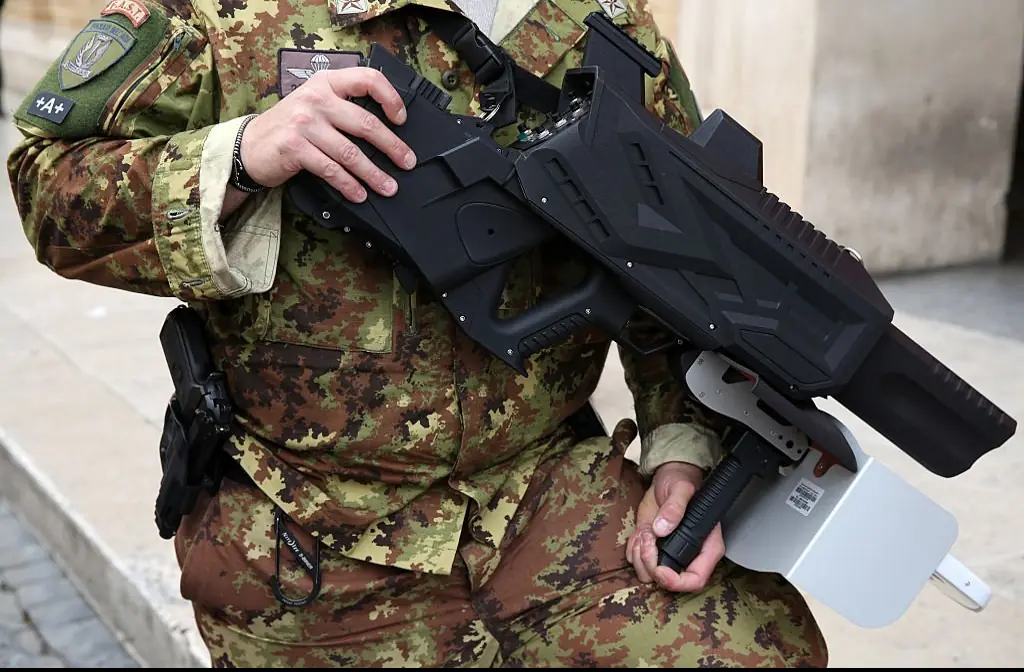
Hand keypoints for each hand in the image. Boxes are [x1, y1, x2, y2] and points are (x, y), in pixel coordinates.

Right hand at [238, 67, 417, 202]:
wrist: (249, 145)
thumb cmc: (288, 126)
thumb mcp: (313, 103)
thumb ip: (343, 106)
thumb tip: (385, 128)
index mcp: (326, 82)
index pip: (367, 80)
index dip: (390, 98)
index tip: (401, 119)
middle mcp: (316, 99)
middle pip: (365, 123)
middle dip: (392, 147)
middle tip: (406, 162)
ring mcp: (304, 123)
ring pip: (351, 152)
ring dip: (374, 174)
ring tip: (388, 186)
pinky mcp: (295, 148)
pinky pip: (331, 170)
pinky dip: (349, 185)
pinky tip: (359, 194)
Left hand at [626, 461, 725, 591]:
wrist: (667, 477)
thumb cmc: (682, 482)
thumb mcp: (681, 489)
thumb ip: (675, 507)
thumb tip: (662, 528)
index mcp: (705, 546)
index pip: (696, 579)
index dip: (676, 582)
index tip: (660, 569)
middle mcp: (688, 554)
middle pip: (668, 582)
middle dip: (651, 564)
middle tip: (649, 537)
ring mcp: (668, 553)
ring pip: (648, 574)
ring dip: (640, 555)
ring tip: (645, 532)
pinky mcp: (651, 548)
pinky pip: (636, 560)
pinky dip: (632, 548)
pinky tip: (640, 532)